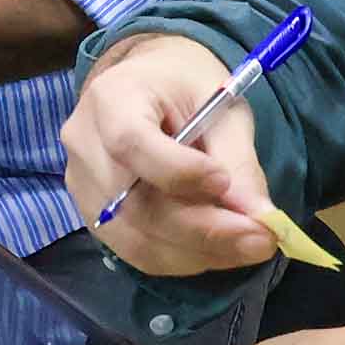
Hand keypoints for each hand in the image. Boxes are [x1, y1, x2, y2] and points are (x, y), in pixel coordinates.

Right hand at [61, 34, 279, 274]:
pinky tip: (219, 250)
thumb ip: (238, 159)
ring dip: (198, 253)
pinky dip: (183, 258)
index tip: (225, 183)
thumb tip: (260, 216)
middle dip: (204, 229)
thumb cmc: (185, 86)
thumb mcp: (222, 105)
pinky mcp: (93, 217)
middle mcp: (84, 146)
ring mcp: (82, 187)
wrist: (147, 86)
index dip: (178, 172)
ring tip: (248, 246)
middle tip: (261, 239)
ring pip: (136, 239)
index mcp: (111, 99)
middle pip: (135, 205)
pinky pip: (135, 251)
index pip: (130, 143)